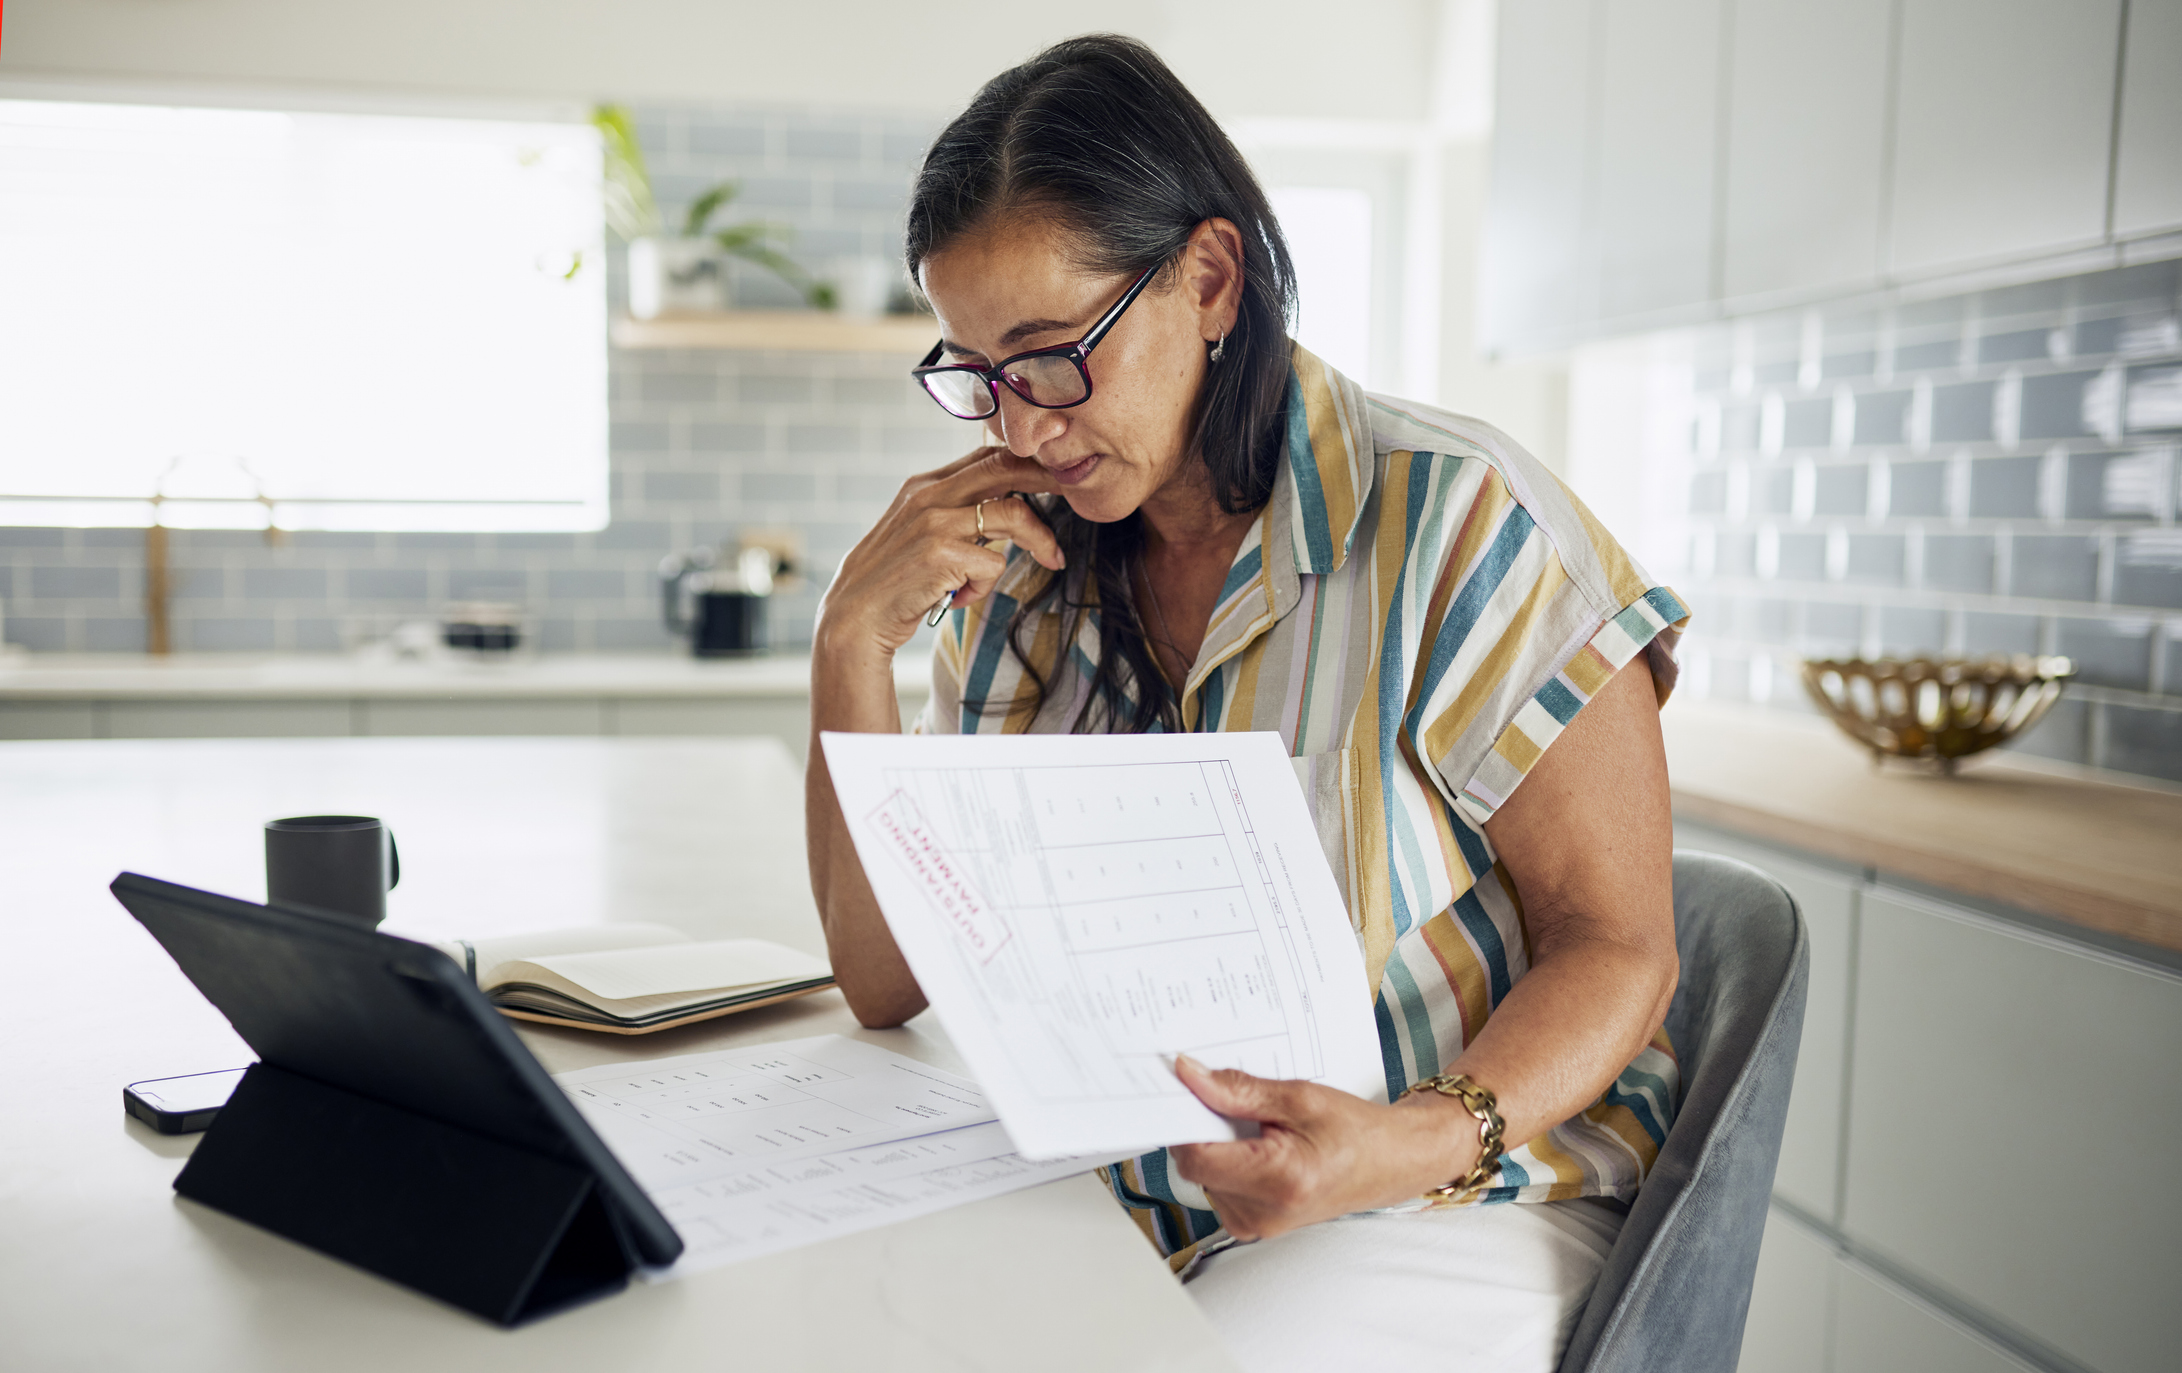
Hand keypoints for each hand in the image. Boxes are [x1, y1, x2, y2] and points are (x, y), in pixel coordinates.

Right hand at [815, 446, 1064, 661]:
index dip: (1029, 461)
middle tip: (1077, 494)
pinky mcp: (941, 555)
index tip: (1058, 475)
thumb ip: (954, 512)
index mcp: (925, 484)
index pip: (987, 456)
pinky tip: (960, 598)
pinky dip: (985, 587)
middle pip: (1006, 467)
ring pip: (1013, 515)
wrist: (854, 617)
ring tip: (1052, 559)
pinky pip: (993, 565)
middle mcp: (929, 495)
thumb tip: (1005, 505)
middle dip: (1050, 478)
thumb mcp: (919, 532)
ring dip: (1041, 540)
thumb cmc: (895, 579)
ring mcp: (934, 522)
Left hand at [1168, 1055, 1483, 1241]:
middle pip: (1195, 1164)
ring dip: (1218, 1144)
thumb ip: (1238, 1090)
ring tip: (1259, 1126)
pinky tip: (1258, 1145)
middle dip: (1204, 1127)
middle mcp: (1262, 1213)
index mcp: (1277, 1180)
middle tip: (1233, 1100)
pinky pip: (1217, 1185)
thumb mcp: (1299, 1097)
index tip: (1183, 1087)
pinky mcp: (1253, 1224)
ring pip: (1203, 1174)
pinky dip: (1227, 1159)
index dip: (1184, 1118)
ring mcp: (1256, 1224)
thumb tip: (1189, 1076)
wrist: (1390, 1163)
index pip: (1195, 1155)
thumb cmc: (1355, 1131)